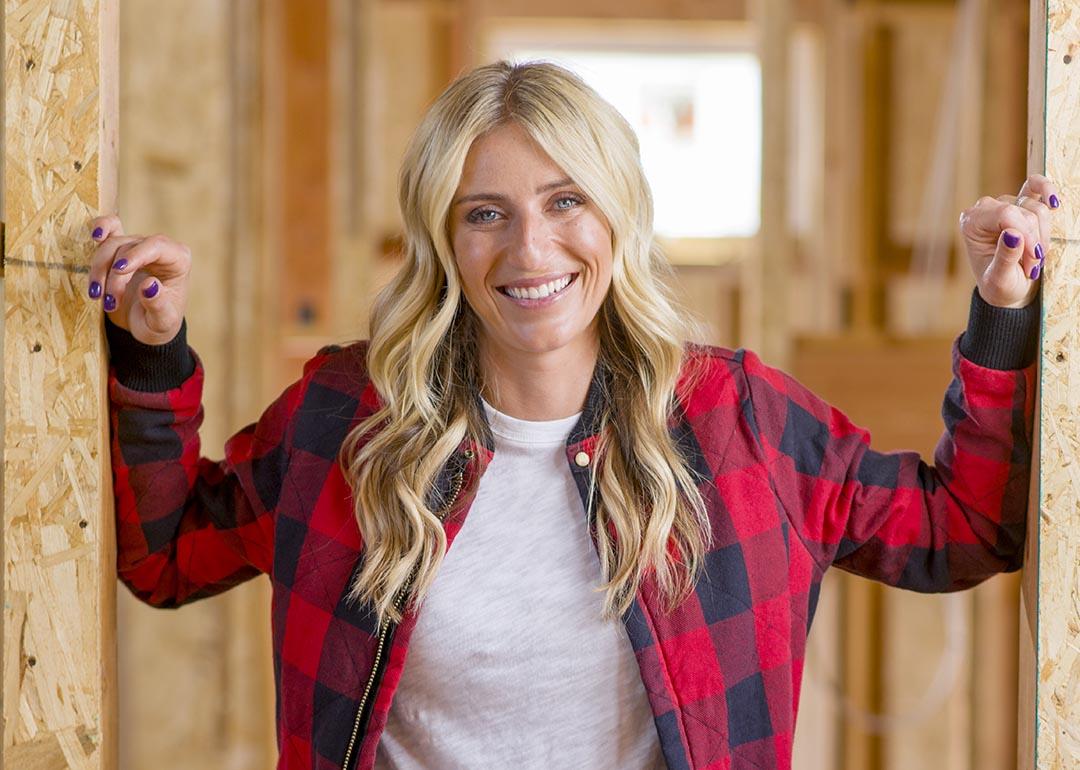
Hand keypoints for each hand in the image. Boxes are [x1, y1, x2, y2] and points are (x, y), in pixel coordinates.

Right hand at [87, 215, 190, 344]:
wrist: (147, 326)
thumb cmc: (159, 323)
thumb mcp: (162, 322)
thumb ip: (157, 305)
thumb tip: (149, 285)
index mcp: (178, 260)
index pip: (157, 246)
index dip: (136, 255)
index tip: (119, 271)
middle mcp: (160, 248)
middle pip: (129, 248)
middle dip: (114, 276)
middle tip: (110, 303)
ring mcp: (139, 246)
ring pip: (112, 244)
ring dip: (99, 270)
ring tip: (97, 297)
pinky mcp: (121, 248)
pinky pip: (111, 228)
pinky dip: (100, 228)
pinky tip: (95, 236)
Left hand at [959, 174, 1060, 307]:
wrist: (1007, 287)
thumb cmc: (999, 284)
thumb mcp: (1000, 279)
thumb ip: (1005, 258)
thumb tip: (1013, 234)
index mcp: (971, 223)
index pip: (1006, 214)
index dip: (1026, 235)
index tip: (1033, 259)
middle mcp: (985, 209)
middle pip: (1023, 211)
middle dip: (1033, 240)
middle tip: (1032, 266)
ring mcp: (1003, 204)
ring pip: (1036, 207)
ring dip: (1042, 236)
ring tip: (1035, 257)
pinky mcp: (1021, 204)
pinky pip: (1036, 186)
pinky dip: (1047, 191)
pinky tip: (1054, 203)